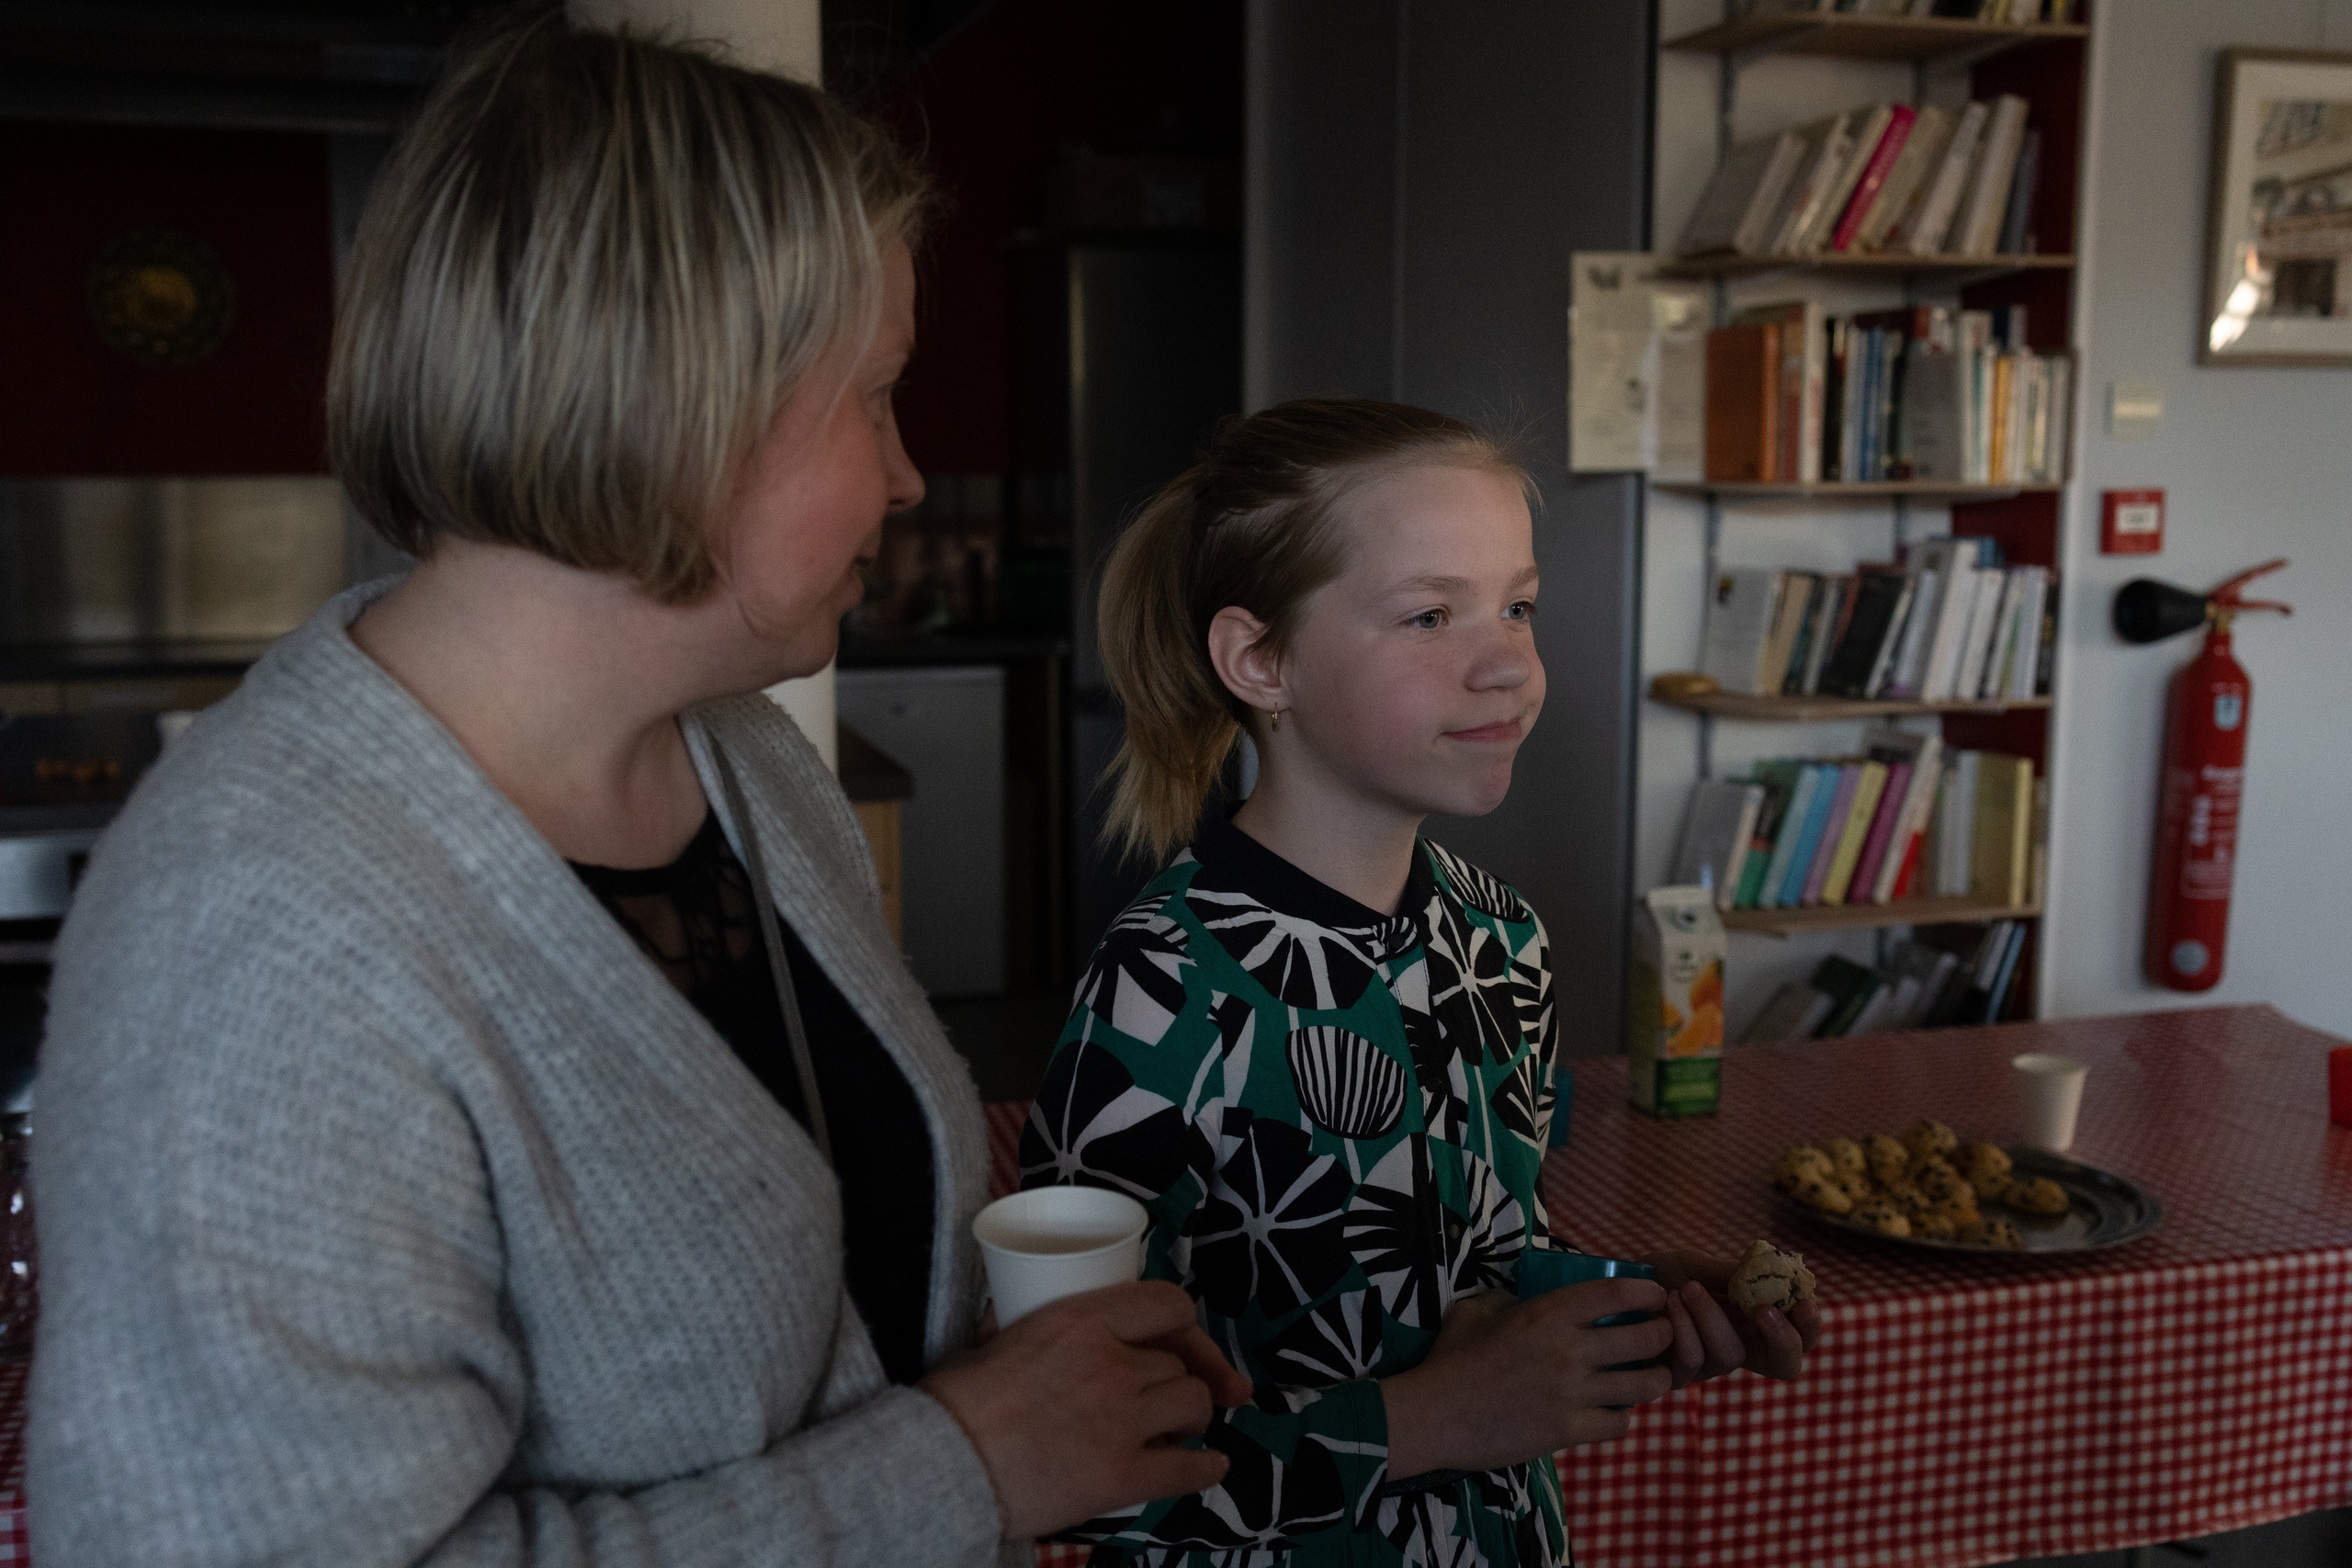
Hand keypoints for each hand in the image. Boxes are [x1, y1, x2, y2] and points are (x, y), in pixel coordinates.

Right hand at [920, 1280, 1253, 1541]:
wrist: (943, 1465)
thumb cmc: (957, 1401)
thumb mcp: (995, 1336)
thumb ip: (1026, 1320)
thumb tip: (1021, 1309)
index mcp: (1082, 1320)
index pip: (1167, 1304)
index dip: (1183, 1325)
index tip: (1180, 1340)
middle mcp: (1112, 1364)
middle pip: (1178, 1363)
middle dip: (1177, 1377)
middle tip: (1167, 1395)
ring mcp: (1122, 1422)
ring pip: (1192, 1405)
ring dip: (1189, 1417)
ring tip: (1179, 1428)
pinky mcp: (1122, 1476)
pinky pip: (1187, 1469)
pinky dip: (1206, 1467)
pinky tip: (1210, 1465)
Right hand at [1380, 1279, 1675, 1474]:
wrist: (1435, 1416)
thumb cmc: (1452, 1359)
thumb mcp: (1476, 1310)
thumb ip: (1508, 1298)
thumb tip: (1528, 1296)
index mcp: (1548, 1314)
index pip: (1618, 1294)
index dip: (1648, 1292)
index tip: (1654, 1296)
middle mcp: (1568, 1351)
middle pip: (1646, 1339)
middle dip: (1663, 1335)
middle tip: (1657, 1337)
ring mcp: (1572, 1394)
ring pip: (1644, 1385)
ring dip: (1652, 1379)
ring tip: (1644, 1376)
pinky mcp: (1569, 1431)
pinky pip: (1620, 1423)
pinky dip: (1621, 1416)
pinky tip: (1610, 1411)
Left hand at [1640, 1248, 1821, 1386]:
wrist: (1616, 1287)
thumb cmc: (1663, 1276)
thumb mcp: (1698, 1265)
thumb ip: (1732, 1272)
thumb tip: (1772, 1268)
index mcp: (1753, 1323)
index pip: (1800, 1338)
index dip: (1810, 1328)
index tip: (1804, 1302)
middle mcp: (1739, 1349)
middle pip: (1784, 1365)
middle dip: (1781, 1339)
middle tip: (1763, 1309)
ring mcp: (1710, 1366)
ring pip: (1731, 1356)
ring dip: (1712, 1318)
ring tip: (1690, 1289)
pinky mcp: (1677, 1377)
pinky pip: (1692, 1360)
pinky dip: (1682, 1326)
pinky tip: (1669, 1301)